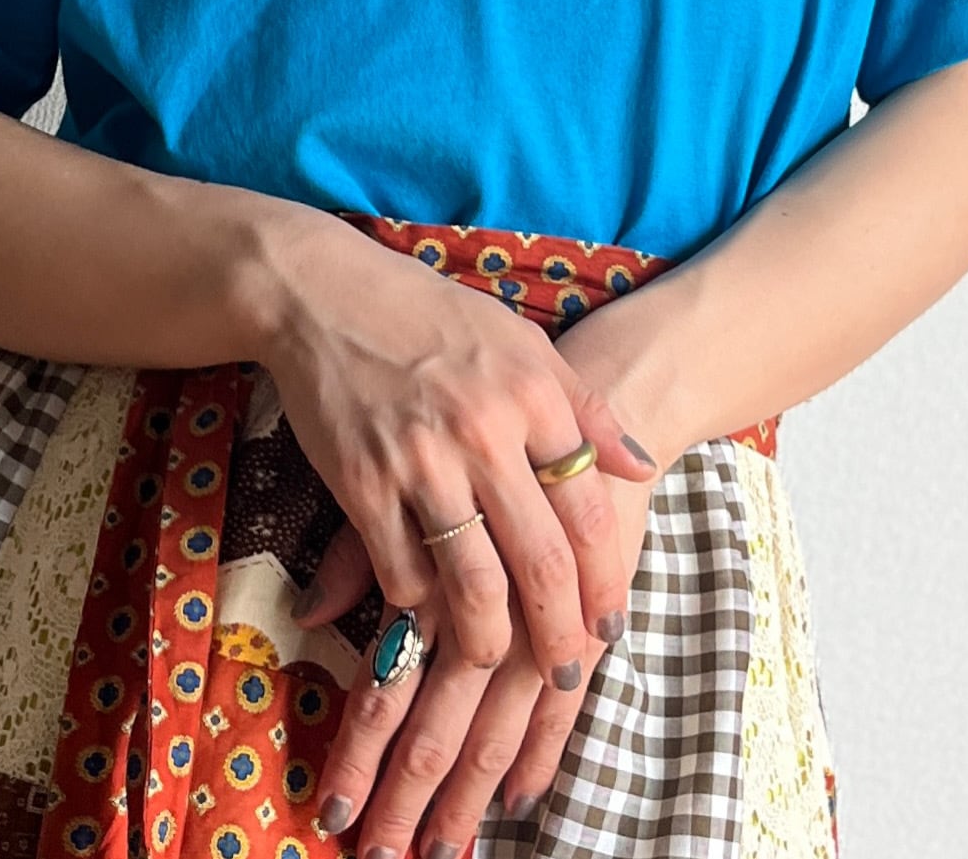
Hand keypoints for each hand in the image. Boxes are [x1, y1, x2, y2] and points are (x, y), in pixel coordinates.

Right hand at [254, 205, 660, 688]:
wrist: (325, 296)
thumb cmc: (432, 316)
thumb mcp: (521, 341)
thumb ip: (584, 408)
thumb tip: (642, 465)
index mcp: (533, 395)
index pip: (589, 511)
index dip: (605, 580)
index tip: (609, 623)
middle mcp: (484, 432)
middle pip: (540, 560)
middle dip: (559, 632)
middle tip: (567, 670)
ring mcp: (419, 462)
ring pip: (472, 583)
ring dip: (490, 640)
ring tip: (497, 660)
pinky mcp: (361, 485)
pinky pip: (401, 571)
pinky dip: (416, 604)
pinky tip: (427, 613)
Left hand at [298, 468, 658, 857]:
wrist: (602, 398)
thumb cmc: (483, 443)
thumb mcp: (412, 472)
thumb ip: (360, 550)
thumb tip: (310, 619)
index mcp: (433, 570)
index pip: (387, 684)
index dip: (360, 753)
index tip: (333, 812)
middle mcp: (488, 603)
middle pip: (440, 721)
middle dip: (407, 797)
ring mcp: (542, 616)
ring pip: (497, 725)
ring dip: (466, 794)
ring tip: (438, 852)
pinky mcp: (590, 616)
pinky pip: (564, 700)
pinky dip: (540, 752)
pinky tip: (515, 800)